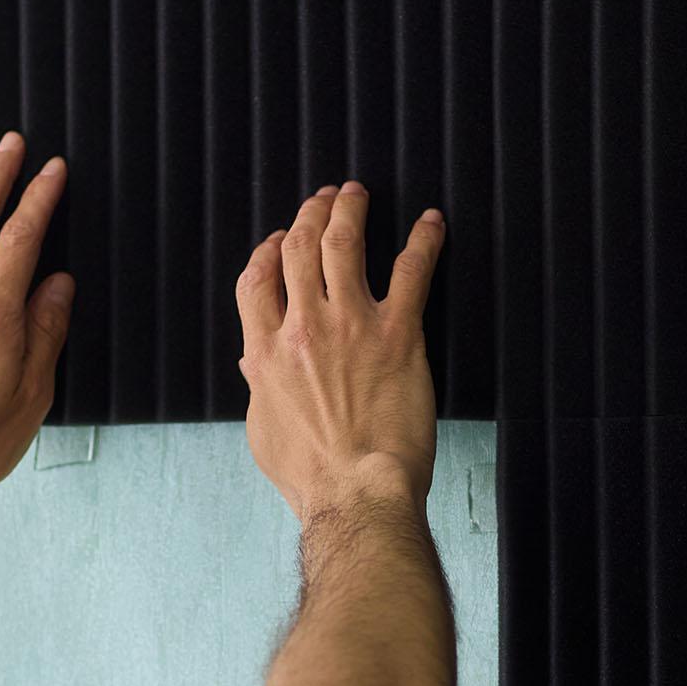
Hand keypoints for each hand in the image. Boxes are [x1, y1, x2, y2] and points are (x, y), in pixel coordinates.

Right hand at [235, 181, 443, 520]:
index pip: (256, 280)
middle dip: (309, 214)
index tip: (278, 239)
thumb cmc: (310, 475)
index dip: (267, 251)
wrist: (355, 492)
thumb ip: (259, 388)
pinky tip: (432, 222)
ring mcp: (350, 326)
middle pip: (297, 249)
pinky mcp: (398, 334)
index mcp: (265, 353)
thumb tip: (254, 364)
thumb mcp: (264, 432)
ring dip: (349, 211)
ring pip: (343, 245)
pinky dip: (423, 240)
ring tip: (357, 193)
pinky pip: (411, 271)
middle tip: (323, 199)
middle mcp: (302, 329)